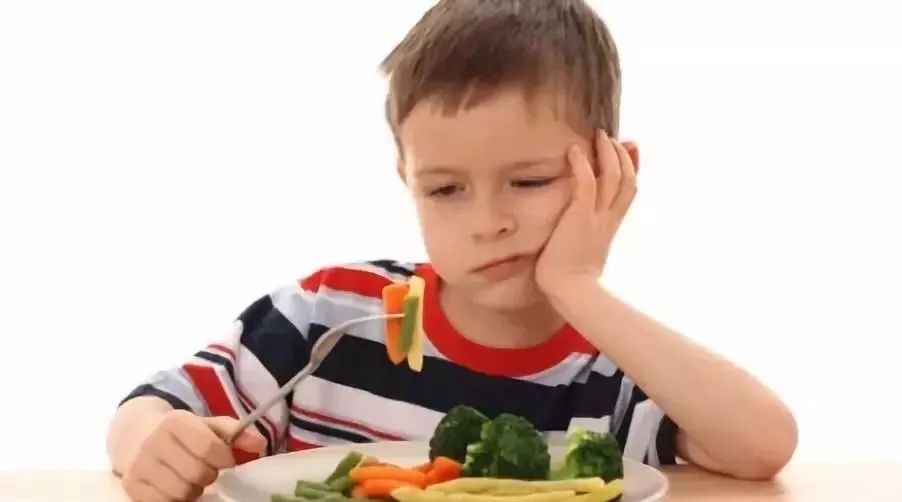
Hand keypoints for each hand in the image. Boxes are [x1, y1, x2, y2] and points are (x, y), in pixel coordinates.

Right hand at [121, 410, 264, 500]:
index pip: (209, 448)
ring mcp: (139, 465)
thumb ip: (236, 433)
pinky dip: (175, 500)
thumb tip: (259, 446)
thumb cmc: (182, 432)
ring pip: (181, 492)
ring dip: (193, 490)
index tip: (226, 460)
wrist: (137, 435)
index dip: (224, 458)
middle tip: (206, 470)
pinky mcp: (130, 485)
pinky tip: (175, 487)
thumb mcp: (208, 425)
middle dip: (209, 475)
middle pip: (197, 473)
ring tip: (190, 479)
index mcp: (176, 422)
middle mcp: (154, 442)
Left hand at [535, 129, 638, 298]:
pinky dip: (583, 164)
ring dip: (608, 153)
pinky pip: (587, 183)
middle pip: (627, 179)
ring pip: (613, 176)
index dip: (630, 169)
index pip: (628, 191)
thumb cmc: (570, 278)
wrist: (570, 292)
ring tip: (598, 136)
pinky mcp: (580, 217)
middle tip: (610, 138)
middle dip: (622, 155)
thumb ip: (584, 237)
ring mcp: (597, 217)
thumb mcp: (584, 252)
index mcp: (610, 226)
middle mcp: (608, 219)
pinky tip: (574, 150)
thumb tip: (578, 232)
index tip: (626, 150)